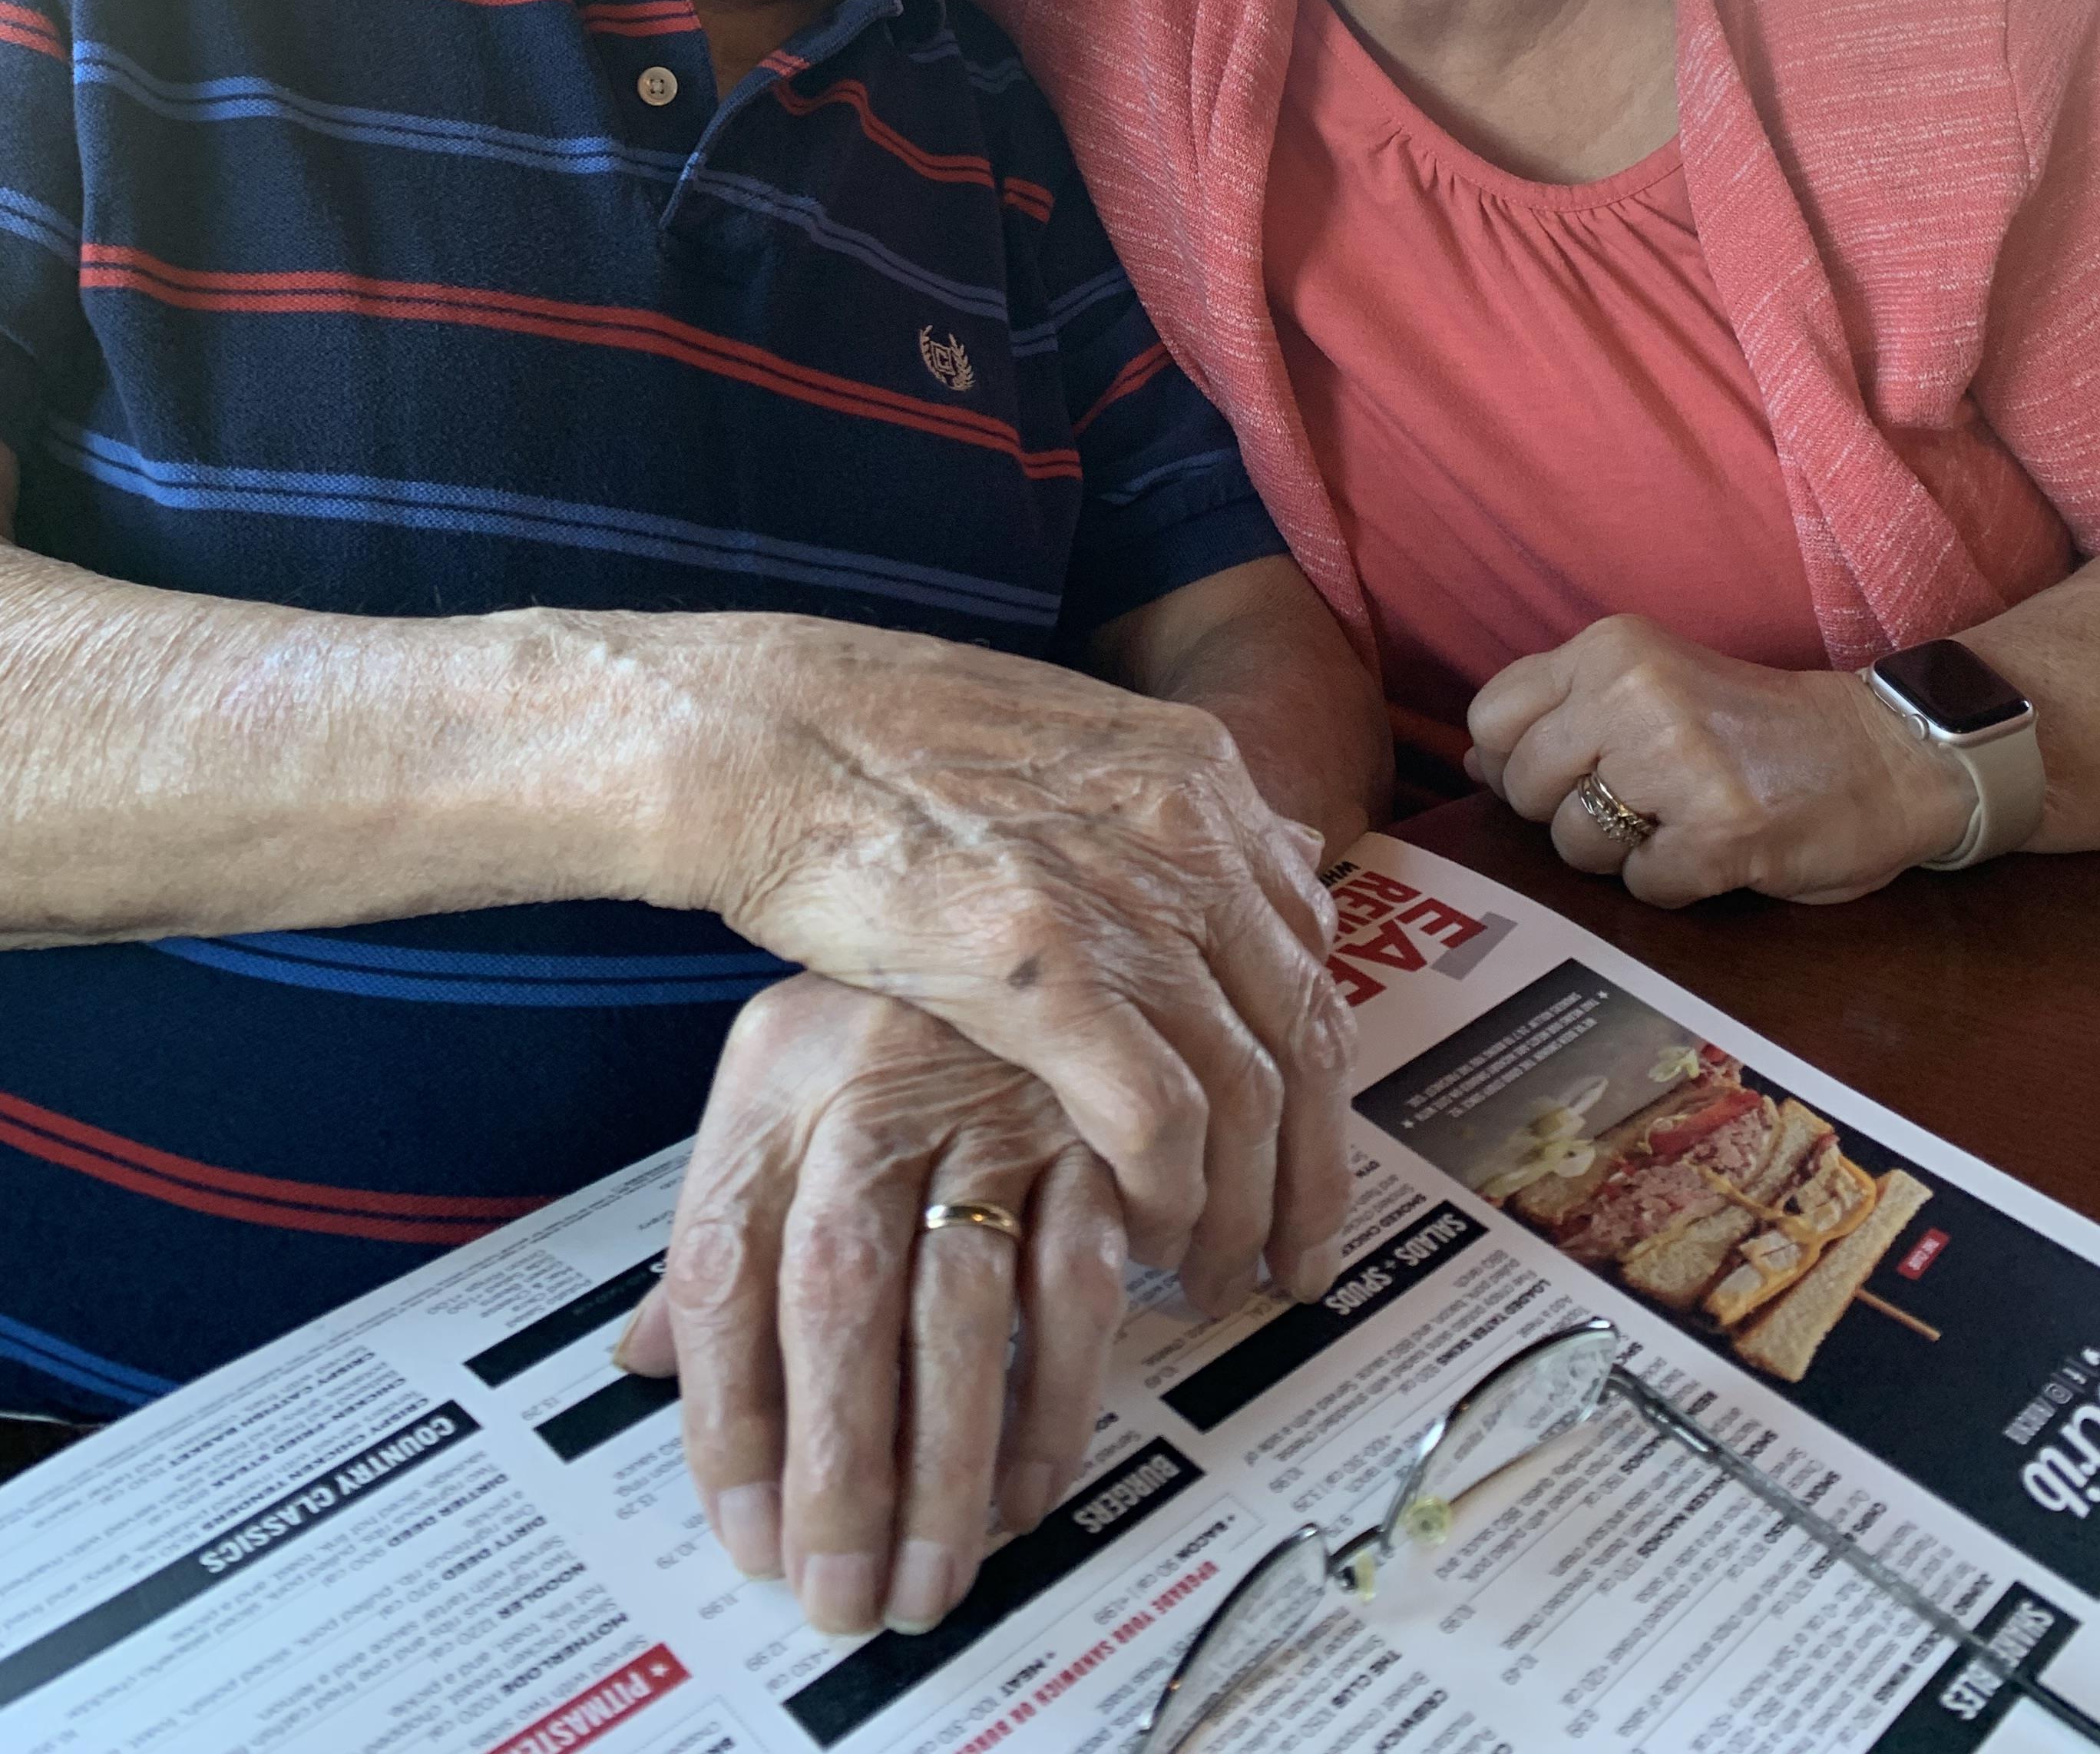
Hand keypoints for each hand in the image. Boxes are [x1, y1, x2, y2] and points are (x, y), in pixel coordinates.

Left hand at [615, 977, 1125, 1638]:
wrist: (1020, 869)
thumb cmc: (885, 1000)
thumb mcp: (776, 1077)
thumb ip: (724, 1224)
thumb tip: (649, 1362)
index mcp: (776, 1076)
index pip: (724, 1267)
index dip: (730, 1416)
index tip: (748, 1531)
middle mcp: (871, 1085)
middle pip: (836, 1295)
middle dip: (840, 1464)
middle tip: (840, 1587)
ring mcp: (990, 1099)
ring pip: (961, 1303)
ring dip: (952, 1459)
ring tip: (935, 1568)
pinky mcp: (1092, 1123)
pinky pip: (1080, 1276)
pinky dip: (1060, 1391)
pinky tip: (1034, 1477)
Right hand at [629, 613, 1353, 1304]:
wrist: (770, 731)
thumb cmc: (879, 747)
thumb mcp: (1054, 750)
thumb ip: (1153, 817)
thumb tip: (1240, 873)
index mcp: (1196, 773)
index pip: (1308, 950)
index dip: (1312, 1067)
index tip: (1302, 1146)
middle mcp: (1188, 829)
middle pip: (1305, 1034)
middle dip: (1312, 1170)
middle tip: (1293, 1258)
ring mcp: (1126, 897)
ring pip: (1248, 1094)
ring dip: (1242, 1210)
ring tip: (1215, 1279)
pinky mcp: (1051, 971)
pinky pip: (1159, 1119)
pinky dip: (1168, 1198)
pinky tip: (1144, 1244)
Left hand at [1465, 617, 1971, 903]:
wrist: (1886, 754)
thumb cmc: (1755, 726)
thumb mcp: (1651, 686)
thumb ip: (1564, 715)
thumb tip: (1474, 763)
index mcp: (1613, 648)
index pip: (1492, 718)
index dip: (1516, 765)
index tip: (1568, 774)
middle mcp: (1635, 694)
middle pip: (1527, 789)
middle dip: (1568, 815)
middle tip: (1638, 805)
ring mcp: (1678, 766)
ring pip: (1576, 844)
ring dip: (1622, 854)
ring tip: (1682, 823)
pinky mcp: (1720, 835)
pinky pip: (1644, 887)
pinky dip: (1674, 885)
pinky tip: (1716, 851)